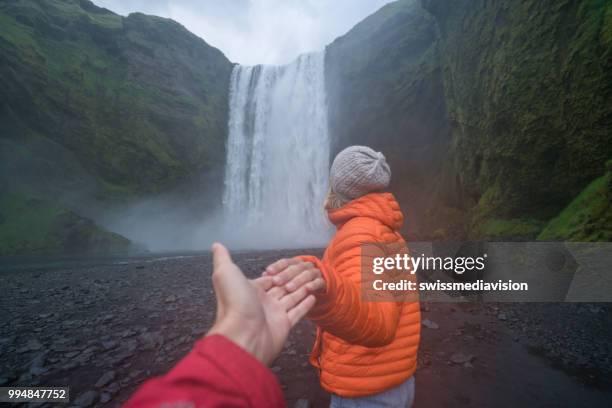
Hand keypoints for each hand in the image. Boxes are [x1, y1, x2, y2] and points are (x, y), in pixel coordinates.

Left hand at [207, 243, 315, 364]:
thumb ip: (223, 258)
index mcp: (250, 289)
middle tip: (306, 271)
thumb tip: (216, 244)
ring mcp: (274, 314)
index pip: (268, 278)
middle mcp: (263, 301)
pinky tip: (314, 297)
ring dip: (301, 289)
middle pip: (281, 287)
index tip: (291, 265)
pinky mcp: (285, 325)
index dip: (279, 272)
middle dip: (292, 280)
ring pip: (291, 298)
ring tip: (312, 281)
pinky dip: (305, 305)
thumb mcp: (226, 273)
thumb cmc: (235, 301)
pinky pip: (298, 312)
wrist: (243, 334)